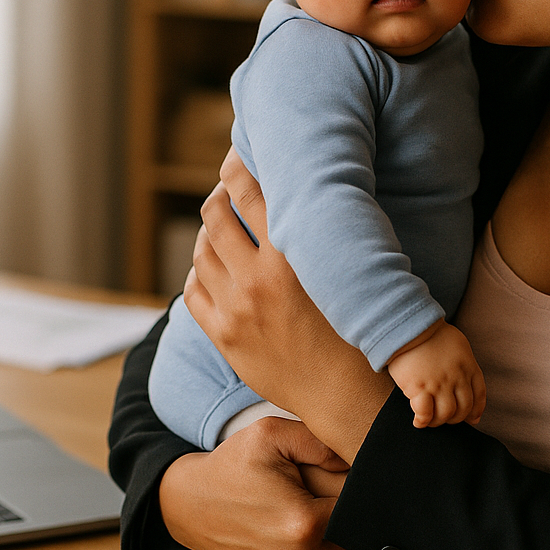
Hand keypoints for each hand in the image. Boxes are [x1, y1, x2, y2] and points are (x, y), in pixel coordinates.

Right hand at [159, 416, 401, 549]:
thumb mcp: (272, 434)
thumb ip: (322, 442)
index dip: (374, 500)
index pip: (365, 516)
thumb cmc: (233, 465)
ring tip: (361, 538)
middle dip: (372, 532)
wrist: (189, 504)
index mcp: (302, 522)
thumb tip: (365, 456)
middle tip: (370, 511)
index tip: (370, 487)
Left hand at [187, 149, 392, 461]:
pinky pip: (193, 291)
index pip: (250, 192)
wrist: (345, 392)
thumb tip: (304, 194)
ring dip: (208, 234)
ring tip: (219, 228)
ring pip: (202, 252)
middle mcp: (257, 279)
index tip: (236, 157)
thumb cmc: (356, 326)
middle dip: (218, 196)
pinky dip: (198, 273)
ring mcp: (236, 309)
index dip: (237, 167)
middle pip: (216, 215)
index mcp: (291, 256)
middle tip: (226, 192)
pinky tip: (211, 268)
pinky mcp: (224, 336)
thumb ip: (318, 234)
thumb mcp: (343, 271)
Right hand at [386, 320, 486, 427]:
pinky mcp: (418, 388)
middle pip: (463, 409)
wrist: (409, 325)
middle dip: (455, 419)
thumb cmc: (431, 333)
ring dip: (438, 422)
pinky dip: (422, 421)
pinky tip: (418, 421)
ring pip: (445, 415)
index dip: (476, 410)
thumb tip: (464, 383)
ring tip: (430, 420)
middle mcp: (456, 377)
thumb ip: (464, 363)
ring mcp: (438, 384)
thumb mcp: (458, 345)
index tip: (471, 418)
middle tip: (445, 418)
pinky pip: (425, 413)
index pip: (479, 395)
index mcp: (468, 366)